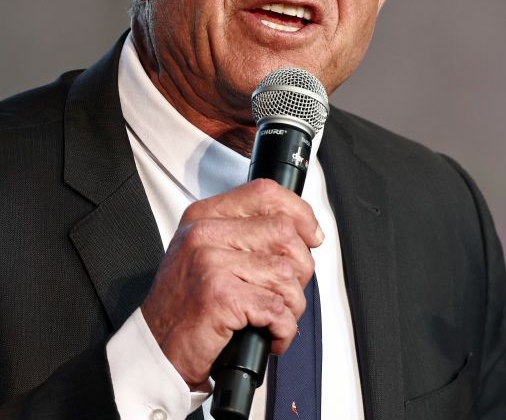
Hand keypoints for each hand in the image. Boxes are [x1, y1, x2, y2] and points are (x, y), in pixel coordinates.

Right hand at [141, 178, 323, 387]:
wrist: (156, 349)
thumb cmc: (187, 306)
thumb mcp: (207, 253)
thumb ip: (247, 233)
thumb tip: (304, 231)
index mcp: (204, 217)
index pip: (266, 193)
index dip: (300, 213)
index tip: (312, 236)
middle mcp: (205, 234)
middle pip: (285, 233)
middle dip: (301, 268)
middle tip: (287, 292)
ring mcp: (211, 262)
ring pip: (286, 273)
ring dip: (292, 304)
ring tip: (275, 317)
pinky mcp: (221, 296)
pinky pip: (277, 308)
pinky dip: (283, 329)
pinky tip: (270, 335)